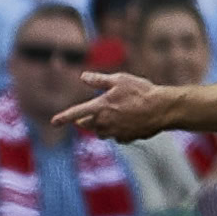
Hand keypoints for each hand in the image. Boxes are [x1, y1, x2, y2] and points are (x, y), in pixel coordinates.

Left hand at [54, 69, 173, 140]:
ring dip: (101, 126)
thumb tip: (83, 77)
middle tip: (93, 112)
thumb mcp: (119, 79)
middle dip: (86, 120)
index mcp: (100, 107)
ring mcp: (116, 133)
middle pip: (87, 125)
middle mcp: (105, 123)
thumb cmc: (141, 91)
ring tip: (113, 115)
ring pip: (101, 133)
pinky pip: (117, 136)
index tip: (53, 122)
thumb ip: (99, 80)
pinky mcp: (127, 138)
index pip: (76, 113)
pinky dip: (118, 130)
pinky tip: (129, 121)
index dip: (63, 117)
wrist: (163, 109)